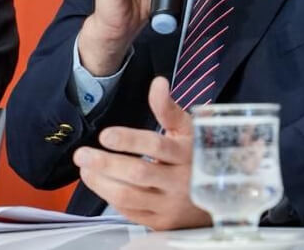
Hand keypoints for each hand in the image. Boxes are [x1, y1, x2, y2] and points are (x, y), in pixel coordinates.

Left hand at [73, 77, 210, 229]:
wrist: (222, 194)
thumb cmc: (197, 156)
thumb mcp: (189, 129)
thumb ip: (169, 108)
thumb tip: (158, 83)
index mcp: (187, 153)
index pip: (156, 146)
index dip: (130, 140)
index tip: (106, 135)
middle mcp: (180, 180)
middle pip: (138, 173)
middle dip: (106, 163)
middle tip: (82, 154)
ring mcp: (170, 204)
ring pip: (130, 196)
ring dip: (101, 182)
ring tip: (86, 168)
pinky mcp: (161, 221)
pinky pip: (130, 211)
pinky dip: (110, 197)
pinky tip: (100, 183)